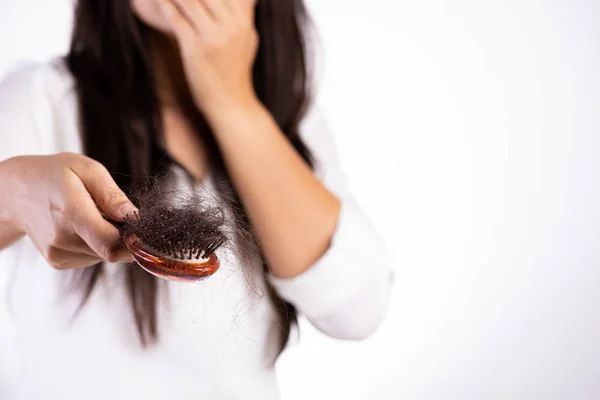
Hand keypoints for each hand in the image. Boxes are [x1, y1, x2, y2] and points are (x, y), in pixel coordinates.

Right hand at [1, 153, 136, 268]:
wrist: (18, 192)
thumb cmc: (57, 175)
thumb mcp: (88, 170)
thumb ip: (112, 195)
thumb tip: (134, 216)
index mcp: (71, 213)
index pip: (112, 245)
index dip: (134, 241)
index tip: (142, 227)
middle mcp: (62, 240)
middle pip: (112, 251)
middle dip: (123, 236)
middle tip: (113, 213)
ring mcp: (58, 254)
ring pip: (104, 256)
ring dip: (108, 239)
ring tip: (92, 215)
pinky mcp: (58, 262)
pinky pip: (93, 258)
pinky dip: (96, 244)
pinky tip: (82, 226)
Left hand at [157, 0, 259, 114]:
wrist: (231, 103)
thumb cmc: (235, 71)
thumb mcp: (248, 39)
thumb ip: (246, 13)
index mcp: (244, 22)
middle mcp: (232, 26)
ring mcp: (214, 37)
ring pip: (190, 1)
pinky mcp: (196, 49)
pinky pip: (177, 18)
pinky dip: (166, 5)